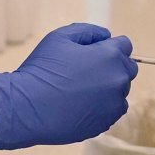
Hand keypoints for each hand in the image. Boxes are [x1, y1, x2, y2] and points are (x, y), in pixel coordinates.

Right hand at [0, 23, 136, 152]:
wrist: (27, 107)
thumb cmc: (42, 69)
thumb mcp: (60, 37)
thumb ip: (88, 31)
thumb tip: (105, 36)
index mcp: (110, 56)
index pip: (125, 45)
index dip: (108, 46)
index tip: (94, 53)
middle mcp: (118, 80)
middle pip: (127, 68)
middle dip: (112, 66)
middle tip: (86, 71)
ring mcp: (113, 104)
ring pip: (120, 92)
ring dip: (108, 88)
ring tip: (81, 90)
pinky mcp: (105, 123)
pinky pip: (112, 111)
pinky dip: (103, 106)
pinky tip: (81, 104)